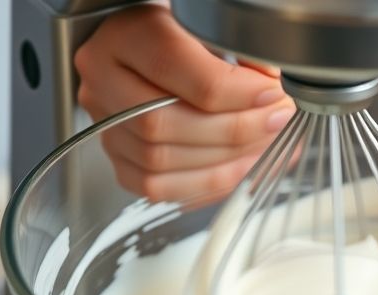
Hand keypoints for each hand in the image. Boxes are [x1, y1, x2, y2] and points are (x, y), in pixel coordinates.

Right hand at [74, 5, 294, 201]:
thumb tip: (273, 91)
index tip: (272, 93)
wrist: (156, 51)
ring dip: (223, 160)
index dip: (233, 90)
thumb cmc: (186, 34)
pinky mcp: (117, 156)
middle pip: (162, 121)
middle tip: (274, 120)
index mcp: (124, 34)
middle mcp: (103, 78)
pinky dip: (204, 182)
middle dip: (232, 130)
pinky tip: (238, 166)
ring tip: (263, 142)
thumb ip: (238, 50)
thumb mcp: (209, 26)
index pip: (175, 68)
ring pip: (159, 160)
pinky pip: (156, 186)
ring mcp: (105, 121)